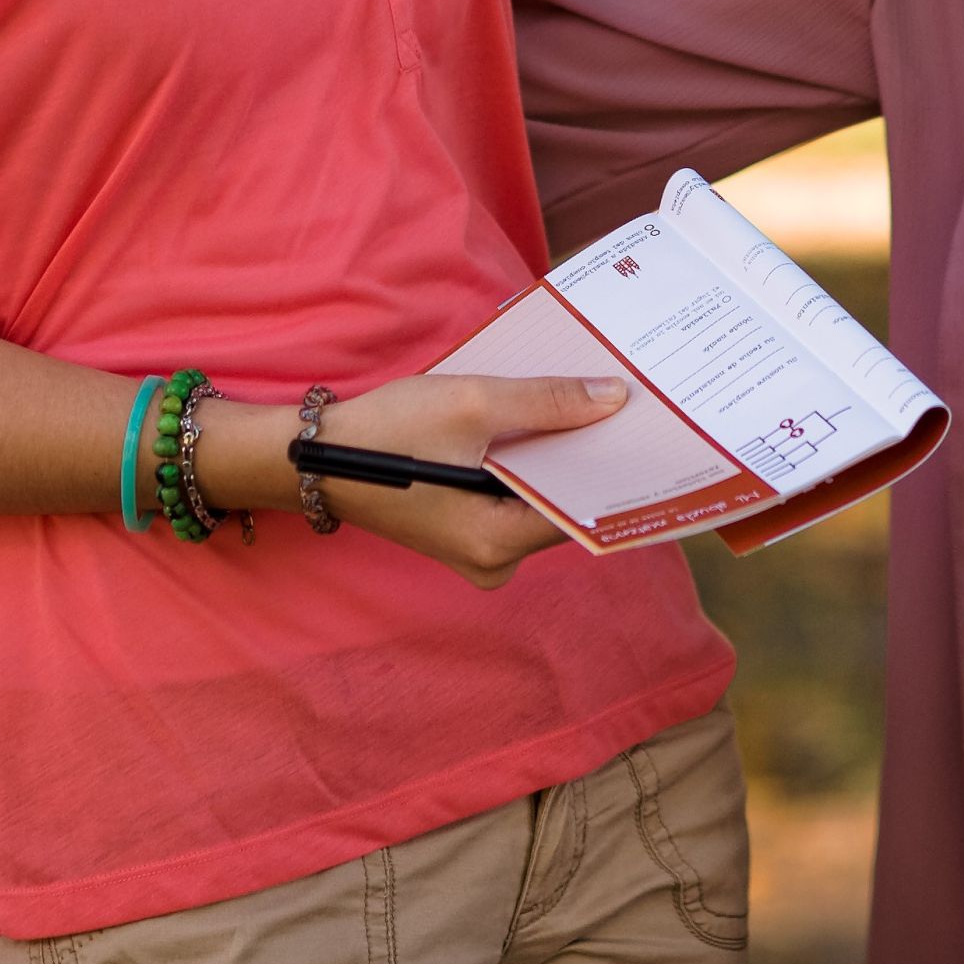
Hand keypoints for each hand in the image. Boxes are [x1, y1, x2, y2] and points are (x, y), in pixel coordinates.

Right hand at [201, 375, 623, 588]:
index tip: (650, 429)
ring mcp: (478, 551)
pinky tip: (541, 418)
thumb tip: (615, 400)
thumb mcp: (472, 404)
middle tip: (624, 401)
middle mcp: (495, 563)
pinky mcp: (464, 530)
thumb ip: (547, 403)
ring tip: (589, 401)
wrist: (312, 454)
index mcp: (499, 544)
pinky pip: (513, 496)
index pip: (583, 510)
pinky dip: (527, 461)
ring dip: (556, 452)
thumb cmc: (387, 433)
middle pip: (563, 504)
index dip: (615, 466)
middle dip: (587, 454)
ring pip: (539, 498)